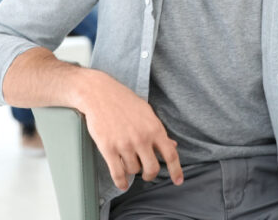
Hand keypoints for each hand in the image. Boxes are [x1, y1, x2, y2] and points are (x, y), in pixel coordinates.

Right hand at [80, 70, 182, 189]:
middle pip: (152, 168)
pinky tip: (123, 183)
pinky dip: (121, 182)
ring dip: (132, 170)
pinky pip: (118, 173)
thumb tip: (172, 146)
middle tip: (147, 174)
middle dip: (150, 174)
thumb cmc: (124, 101)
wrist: (99, 94)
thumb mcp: (147, 112)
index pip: (170, 154)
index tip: (178, 181)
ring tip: (128, 162)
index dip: (176, 170)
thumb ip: (159, 131)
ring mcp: (124, 144)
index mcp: (154, 128)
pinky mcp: (108, 148)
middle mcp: (141, 138)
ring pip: (134, 170)